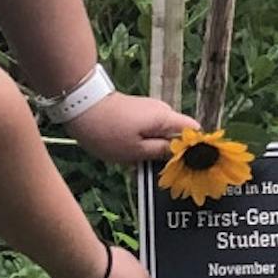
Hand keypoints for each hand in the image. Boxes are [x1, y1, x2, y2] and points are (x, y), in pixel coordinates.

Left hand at [66, 92, 198, 164]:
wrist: (82, 106)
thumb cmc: (108, 132)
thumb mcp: (135, 151)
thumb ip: (160, 152)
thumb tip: (180, 154)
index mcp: (165, 118)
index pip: (194, 129)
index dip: (195, 147)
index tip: (189, 165)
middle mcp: (162, 110)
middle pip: (178, 133)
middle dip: (171, 152)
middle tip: (159, 171)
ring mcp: (149, 109)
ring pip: (162, 132)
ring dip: (155, 148)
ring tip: (140, 164)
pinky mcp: (137, 110)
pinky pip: (150, 129)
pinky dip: (145, 141)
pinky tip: (131, 153)